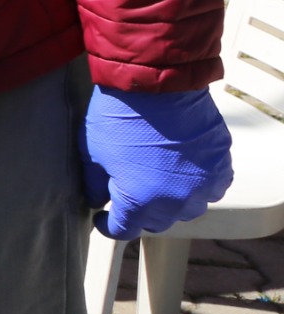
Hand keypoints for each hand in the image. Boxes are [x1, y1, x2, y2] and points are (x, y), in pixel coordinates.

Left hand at [84, 86, 232, 237]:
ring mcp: (202, 185)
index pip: (124, 230)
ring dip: (170, 201)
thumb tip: (98, 201)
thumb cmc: (118, 115)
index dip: (108, 225)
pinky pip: (210, 189)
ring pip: (186, 209)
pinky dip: (197, 185)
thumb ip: (94, 185)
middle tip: (128, 195)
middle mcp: (176, 201)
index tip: (102, 217)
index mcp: (140, 202)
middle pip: (156, 222)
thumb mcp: (92, 152)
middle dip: (139, 213)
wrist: (156, 83)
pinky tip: (183, 171)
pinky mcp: (220, 166)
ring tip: (157, 181)